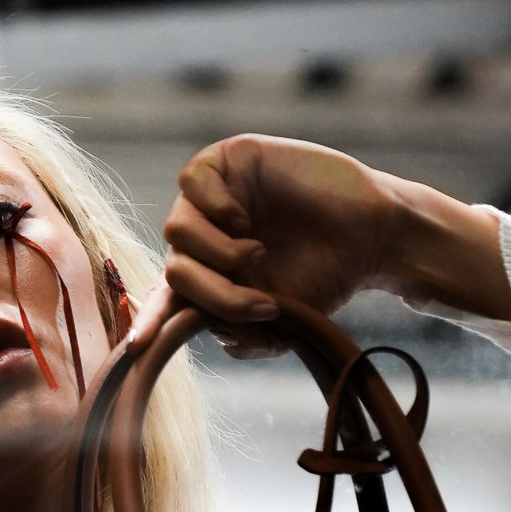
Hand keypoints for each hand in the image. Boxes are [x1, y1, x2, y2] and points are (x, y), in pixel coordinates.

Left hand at [140, 133, 510, 355]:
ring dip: (216, 255)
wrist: (372, 235)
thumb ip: (244, 330)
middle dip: (214, 295)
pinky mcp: (227, 162)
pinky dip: (214, 208)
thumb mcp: (284, 318)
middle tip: (263, 303)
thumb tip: (211, 331)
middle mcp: (203, 238)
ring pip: (176, 231)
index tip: (138, 349)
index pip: (166, 299)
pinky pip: (191, 182)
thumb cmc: (328, 275)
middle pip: (175, 269)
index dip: (150, 322)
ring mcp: (211, 199)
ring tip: (257, 255)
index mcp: (208, 275)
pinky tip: (242, 221)